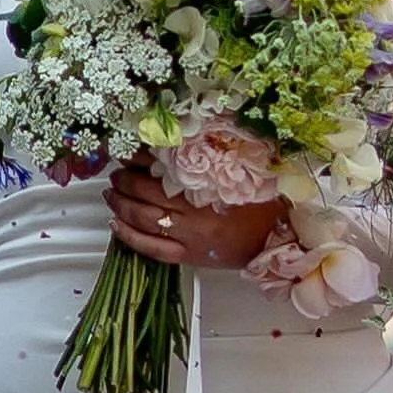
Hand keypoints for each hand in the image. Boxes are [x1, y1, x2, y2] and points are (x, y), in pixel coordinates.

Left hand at [105, 153, 281, 270]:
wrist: (281, 240)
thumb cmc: (264, 204)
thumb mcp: (245, 171)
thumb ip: (215, 156)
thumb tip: (183, 136)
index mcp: (209, 187)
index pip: (163, 169)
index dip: (141, 160)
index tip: (129, 152)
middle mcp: (195, 212)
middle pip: (147, 193)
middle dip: (125, 181)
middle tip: (115, 173)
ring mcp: (190, 237)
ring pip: (144, 219)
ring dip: (122, 205)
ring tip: (111, 194)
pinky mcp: (190, 257)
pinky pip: (152, 249)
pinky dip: (130, 237)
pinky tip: (117, 225)